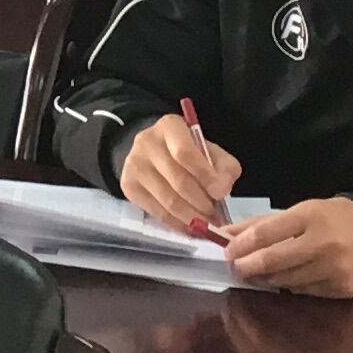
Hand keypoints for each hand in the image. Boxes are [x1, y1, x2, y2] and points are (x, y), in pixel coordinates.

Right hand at [115, 112, 242, 230]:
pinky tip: (190, 226)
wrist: (153, 153)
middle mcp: (147, 142)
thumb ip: (224, 168)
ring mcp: (134, 165)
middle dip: (201, 203)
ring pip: (167, 200)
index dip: (205, 176)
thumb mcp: (211, 151)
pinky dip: (177, 223)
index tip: (220, 193)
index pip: (185, 153)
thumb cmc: (188, 153)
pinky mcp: (128, 186)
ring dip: (191, 217)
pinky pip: (157, 212)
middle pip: (178, 180)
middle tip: (215, 215)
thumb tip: (221, 190)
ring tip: (206, 223)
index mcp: (170, 127)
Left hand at [209, 198, 352, 299]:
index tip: (227, 250)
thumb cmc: (335, 219)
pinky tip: (284, 279)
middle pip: (272, 261)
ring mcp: (333, 269)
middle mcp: (322, 244)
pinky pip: (303, 292)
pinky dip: (288, 286)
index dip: (240, 244)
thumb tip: (227, 233)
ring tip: (256, 273)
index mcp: (311, 217)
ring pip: (285, 281)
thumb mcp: (302, 211)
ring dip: (264, 279)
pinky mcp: (341, 289)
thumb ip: (264, 223)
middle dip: (247, 266)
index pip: (266, 233)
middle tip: (237, 267)